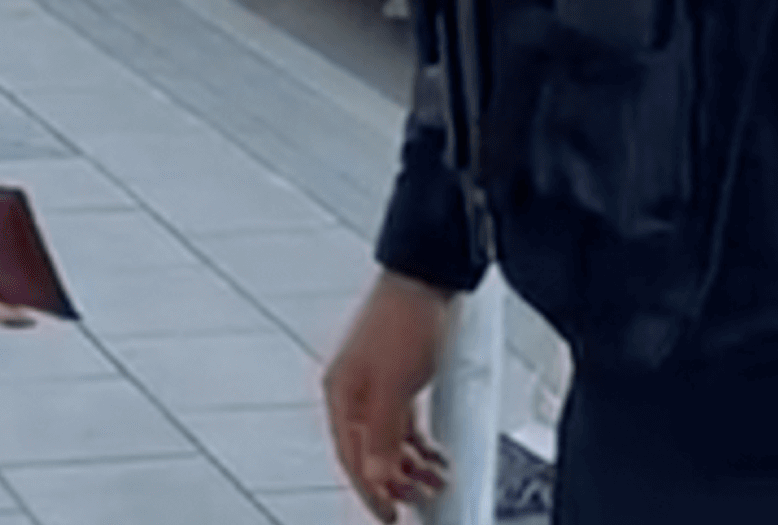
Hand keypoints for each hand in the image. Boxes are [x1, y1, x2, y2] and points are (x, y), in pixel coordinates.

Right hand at [323, 273, 454, 521]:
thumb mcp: (394, 386)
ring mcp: (376, 384)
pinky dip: (418, 444)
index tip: (391, 516)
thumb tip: (375, 477)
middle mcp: (353, 392)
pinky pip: (404, 424)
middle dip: (395, 482)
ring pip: (388, 440)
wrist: (429, 277)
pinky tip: (436, 456)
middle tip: (420, 503)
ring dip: (410, 465)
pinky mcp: (399, 377)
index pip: (351, 457)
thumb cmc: (405, 319)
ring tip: (436, 481)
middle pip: (369, 452)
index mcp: (341, 393)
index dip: (371, 491)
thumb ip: (382, 435)